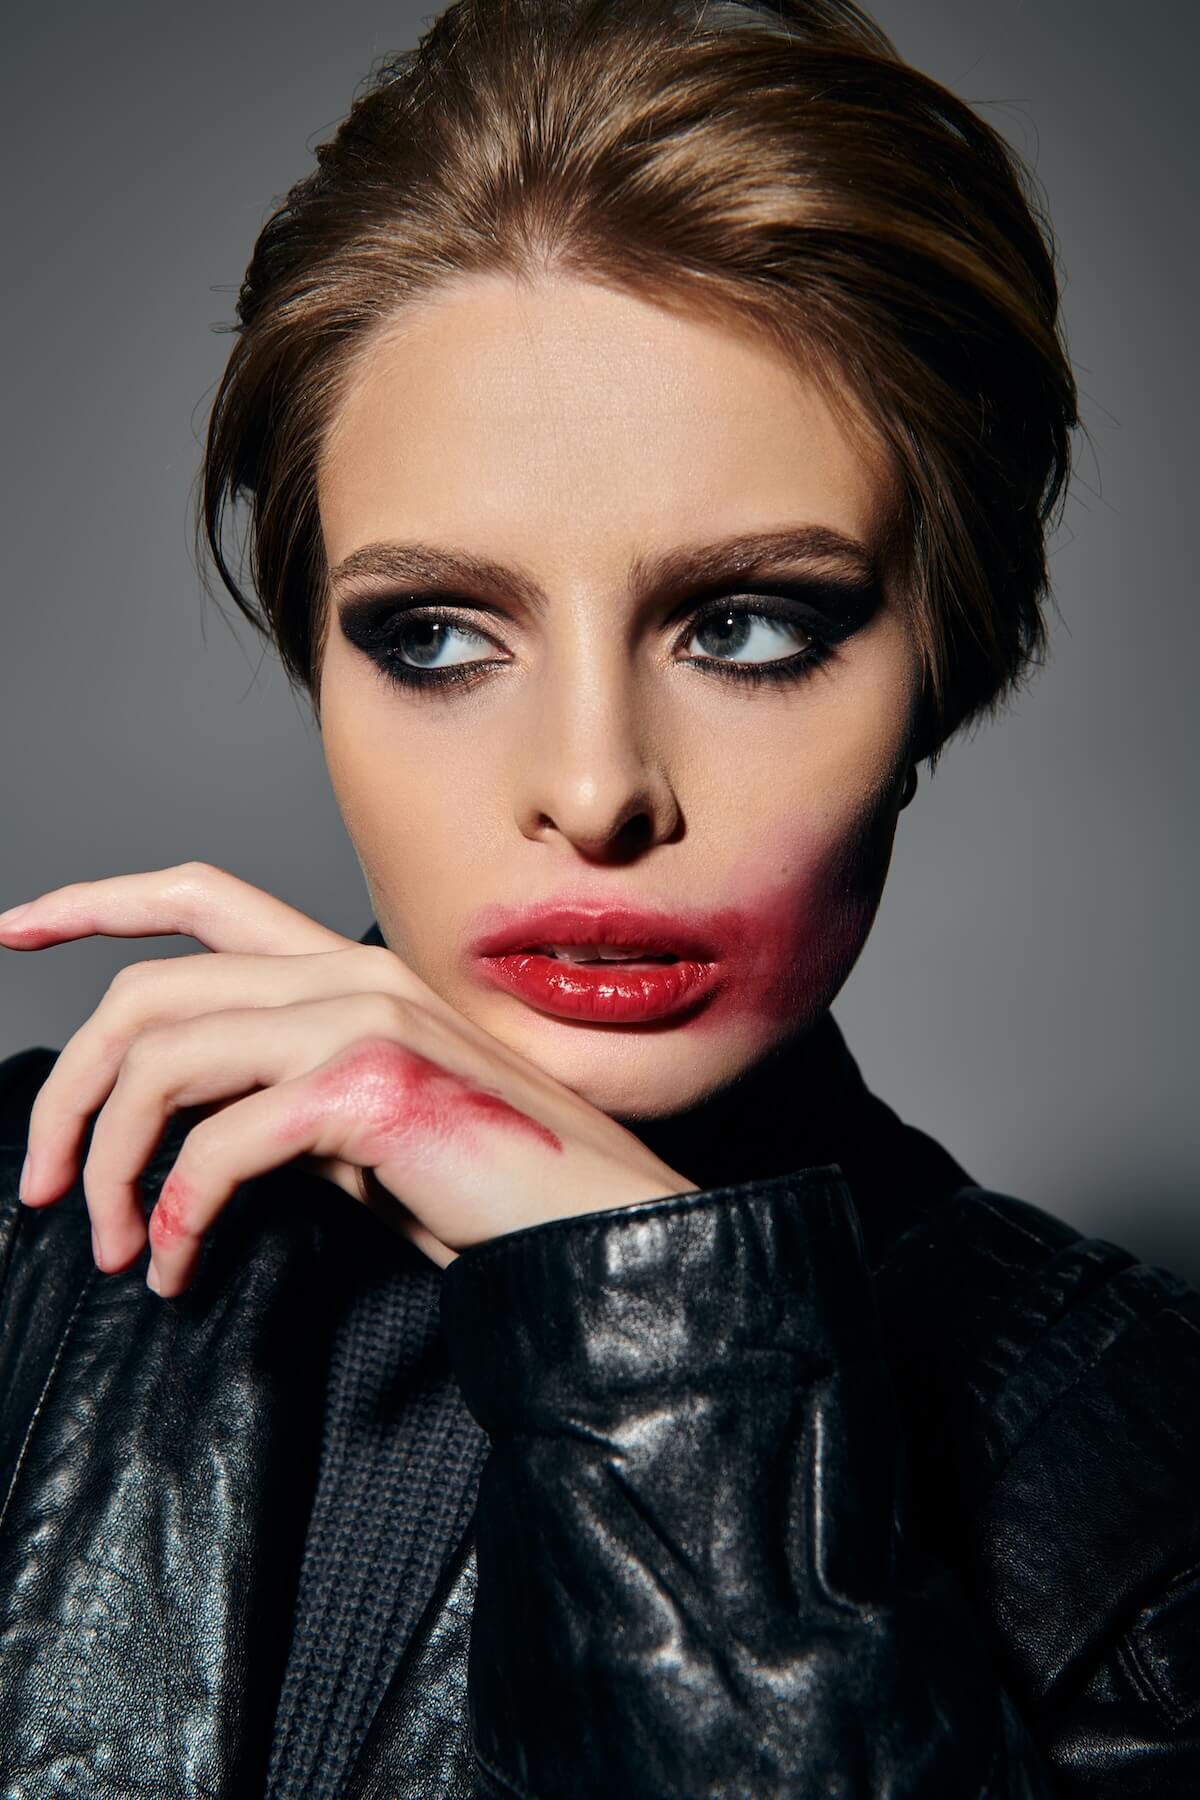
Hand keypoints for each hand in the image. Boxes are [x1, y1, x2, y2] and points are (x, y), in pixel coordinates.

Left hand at [0, 862, 697, 1293]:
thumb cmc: (489, 1187)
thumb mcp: (361, 1126)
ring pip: (161, 1060)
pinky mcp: (370, 1084)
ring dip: (111, 1165)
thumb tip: (176, 1128)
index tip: (15, 927)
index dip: (96, 901)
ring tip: (115, 1245)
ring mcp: (363, 1018)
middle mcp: (350, 971)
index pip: (200, 895)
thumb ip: (278, 1094)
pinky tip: (180, 1266)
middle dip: (69, 1091)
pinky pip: (218, 1144)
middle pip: (147, 994)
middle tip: (44, 1185)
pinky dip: (176, 1214)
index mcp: (348, 967)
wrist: (596, 1227)